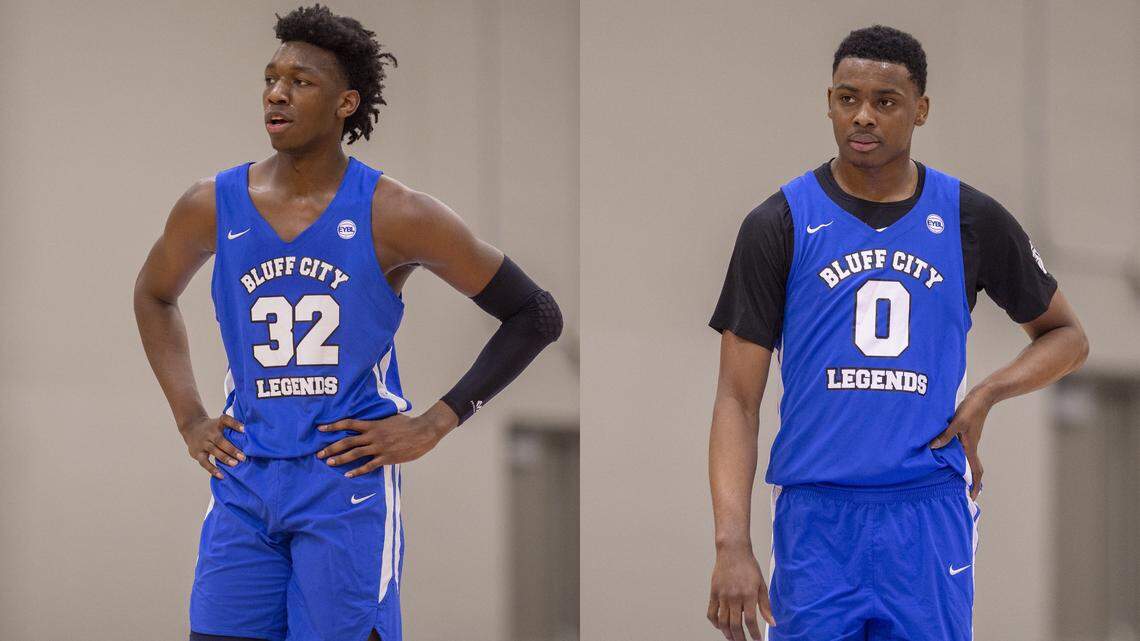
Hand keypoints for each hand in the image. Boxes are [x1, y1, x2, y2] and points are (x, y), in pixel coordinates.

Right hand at [179, 414, 244, 478]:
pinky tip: (222, 475)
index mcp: (217, 424)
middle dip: (232, 449)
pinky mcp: (197, 453)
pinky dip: (212, 469)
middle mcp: (209, 433)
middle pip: (220, 440)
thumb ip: (232, 428)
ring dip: (224, 458)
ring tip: (235, 464)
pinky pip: (204, 462)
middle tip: (243, 457)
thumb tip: (252, 435)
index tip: (245, 429)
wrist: (191, 428)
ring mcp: (202, 443)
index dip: (235, 424)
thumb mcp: (220, 423)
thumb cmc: (213, 428)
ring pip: (213, 450)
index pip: (225, 420)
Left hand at [316, 407, 455, 477]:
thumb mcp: (390, 417)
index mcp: (373, 425)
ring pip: (355, 453)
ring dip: (340, 459)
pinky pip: (369, 466)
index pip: (348, 424)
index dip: (333, 426)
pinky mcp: (386, 458)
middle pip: (347, 441)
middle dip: (331, 447)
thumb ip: (378, 420)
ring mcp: (379, 447)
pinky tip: (348, 475)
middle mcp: (373, 436)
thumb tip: (369, 420)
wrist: (423, 432)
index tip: (320, 429)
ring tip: (329, 463)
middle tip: (319, 453)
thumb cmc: (408, 423)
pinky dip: (357, 471)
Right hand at [707, 544, 774, 640]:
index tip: (757, 640)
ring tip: (732, 638)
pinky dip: (715, 623)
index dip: (754, 634)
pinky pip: (711, 612)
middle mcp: (734, 597)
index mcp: (748, 595)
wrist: (733, 551)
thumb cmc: (748, 566)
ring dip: (727, 633)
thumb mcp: (761, 585)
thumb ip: (766, 605)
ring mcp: (722, 595)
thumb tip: (772, 622)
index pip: (750, 621)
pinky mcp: (713, 593)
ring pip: (722, 621)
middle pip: (735, 625)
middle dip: (740, 638)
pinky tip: (720, 626)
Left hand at [930, 389, 991, 499]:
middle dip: (968, 482)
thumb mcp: (957, 422)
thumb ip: (945, 435)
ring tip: (951, 479)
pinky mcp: (966, 434)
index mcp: (971, 447)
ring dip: (961, 470)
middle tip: (960, 493)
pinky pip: (961, 450)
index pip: (975, 471)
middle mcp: (971, 446)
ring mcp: (969, 440)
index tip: (971, 498)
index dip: (974, 485)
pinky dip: (956, 457)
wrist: (983, 396)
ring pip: (966, 460)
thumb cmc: (971, 409)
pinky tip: (946, 455)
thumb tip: (933, 447)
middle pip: (972, 469)